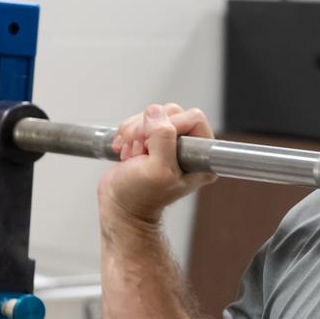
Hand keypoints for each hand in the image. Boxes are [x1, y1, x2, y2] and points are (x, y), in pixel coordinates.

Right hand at [97, 103, 216, 226]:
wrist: (119, 206)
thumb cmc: (139, 197)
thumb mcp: (158, 170)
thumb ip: (163, 138)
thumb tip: (156, 112)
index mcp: (201, 158)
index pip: (194, 118)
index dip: (170, 126)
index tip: (153, 146)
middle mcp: (188, 149)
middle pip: (171, 113)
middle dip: (147, 129)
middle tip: (139, 150)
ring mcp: (170, 143)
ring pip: (154, 114)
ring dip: (135, 132)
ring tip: (131, 154)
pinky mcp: (152, 140)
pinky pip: (140, 120)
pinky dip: (127, 132)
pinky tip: (125, 151)